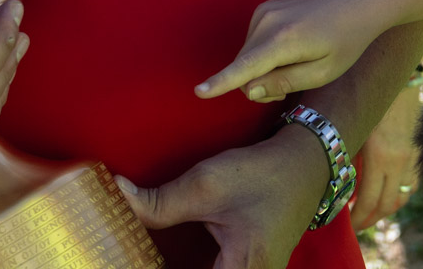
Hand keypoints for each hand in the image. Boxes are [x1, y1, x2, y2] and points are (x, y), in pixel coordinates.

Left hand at [117, 126, 328, 268]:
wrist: (305, 164)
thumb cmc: (262, 175)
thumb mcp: (207, 184)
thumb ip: (160, 201)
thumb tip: (117, 195)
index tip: (133, 264)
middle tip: (135, 260)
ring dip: (180, 268)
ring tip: (144, 258)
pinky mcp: (251, 267)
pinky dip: (193, 266)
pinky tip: (169, 259)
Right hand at [195, 0, 375, 103]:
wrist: (354, 3)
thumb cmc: (345, 43)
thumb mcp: (322, 73)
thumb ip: (283, 82)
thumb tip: (249, 90)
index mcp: (284, 40)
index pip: (246, 67)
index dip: (221, 83)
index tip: (199, 92)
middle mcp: (268, 21)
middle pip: (245, 67)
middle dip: (258, 85)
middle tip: (286, 91)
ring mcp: (264, 11)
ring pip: (246, 56)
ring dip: (260, 70)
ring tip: (291, 69)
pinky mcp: (264, 9)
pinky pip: (252, 43)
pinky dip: (262, 55)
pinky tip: (286, 53)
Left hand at [348, 87, 419, 231]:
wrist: (398, 75)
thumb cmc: (365, 96)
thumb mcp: (352, 126)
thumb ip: (348, 153)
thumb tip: (336, 178)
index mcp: (380, 156)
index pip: (370, 201)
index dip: (358, 218)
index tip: (347, 225)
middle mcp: (400, 160)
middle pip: (388, 205)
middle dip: (371, 219)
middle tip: (357, 225)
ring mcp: (412, 156)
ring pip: (402, 196)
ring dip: (386, 209)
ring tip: (370, 213)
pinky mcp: (418, 150)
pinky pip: (411, 182)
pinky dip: (399, 194)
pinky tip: (387, 193)